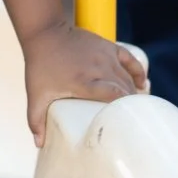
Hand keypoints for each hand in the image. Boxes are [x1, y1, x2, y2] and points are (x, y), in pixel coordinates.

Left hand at [19, 21, 148, 146]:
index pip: (115, 97)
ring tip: (131, 107)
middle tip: (127, 120)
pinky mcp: (108, 47)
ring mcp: (106, 56)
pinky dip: (137, 71)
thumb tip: (39, 144)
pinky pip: (130, 60)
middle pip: (124, 90)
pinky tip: (141, 83)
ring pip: (128, 77)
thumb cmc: (40, 65)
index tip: (123, 124)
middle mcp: (100, 69)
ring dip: (132, 92)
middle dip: (128, 106)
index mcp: (85, 82)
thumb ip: (36, 120)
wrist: (45, 32)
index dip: (122, 111)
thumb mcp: (36, 95)